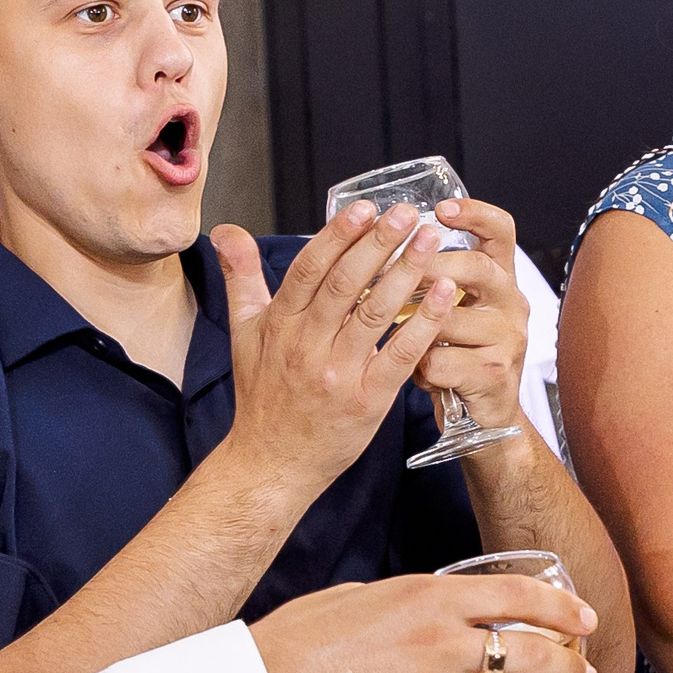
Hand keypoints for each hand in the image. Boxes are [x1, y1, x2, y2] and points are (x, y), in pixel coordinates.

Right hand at [214, 203, 456, 493]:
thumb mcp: (243, 334)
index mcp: (279, 325)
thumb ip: (242, 279)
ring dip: (406, 273)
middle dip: (377, 244)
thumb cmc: (262, 395)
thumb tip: (227, 232)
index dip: (337, 236)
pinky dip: (424, 323)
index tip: (365, 207)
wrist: (270, 465)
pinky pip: (400, 355)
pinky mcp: (367, 400)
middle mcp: (306, 346)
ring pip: (375, 314)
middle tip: (406, 212)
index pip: (309, 269)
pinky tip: (445, 294)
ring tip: (432, 242)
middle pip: (345, 285)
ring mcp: (338, 374)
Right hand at [251, 572, 598, 672]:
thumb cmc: (302, 640)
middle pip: (531, 653)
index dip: (561, 606)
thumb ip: (413, 606)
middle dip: (568, 670)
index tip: (585, 619)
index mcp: (431, 597)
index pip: (518, 594)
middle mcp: (442, 638)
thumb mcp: (367, 598)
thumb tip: (435, 615)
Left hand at [410, 198, 531, 430]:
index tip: (441, 208)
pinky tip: (414, 374)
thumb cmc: (456, 356)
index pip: (501, 231)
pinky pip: (442, 362)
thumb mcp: (453, 311)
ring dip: (412, 326)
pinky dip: (418, 369)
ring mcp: (508, 339)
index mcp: (500, 280)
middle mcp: (511, 303)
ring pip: (450, 318)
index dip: (475, 214)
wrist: (482, 418)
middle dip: (430, 264)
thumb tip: (375, 247)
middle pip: (478, 267)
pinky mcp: (495, 374)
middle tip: (391, 268)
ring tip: (388, 331)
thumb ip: (432, 280)